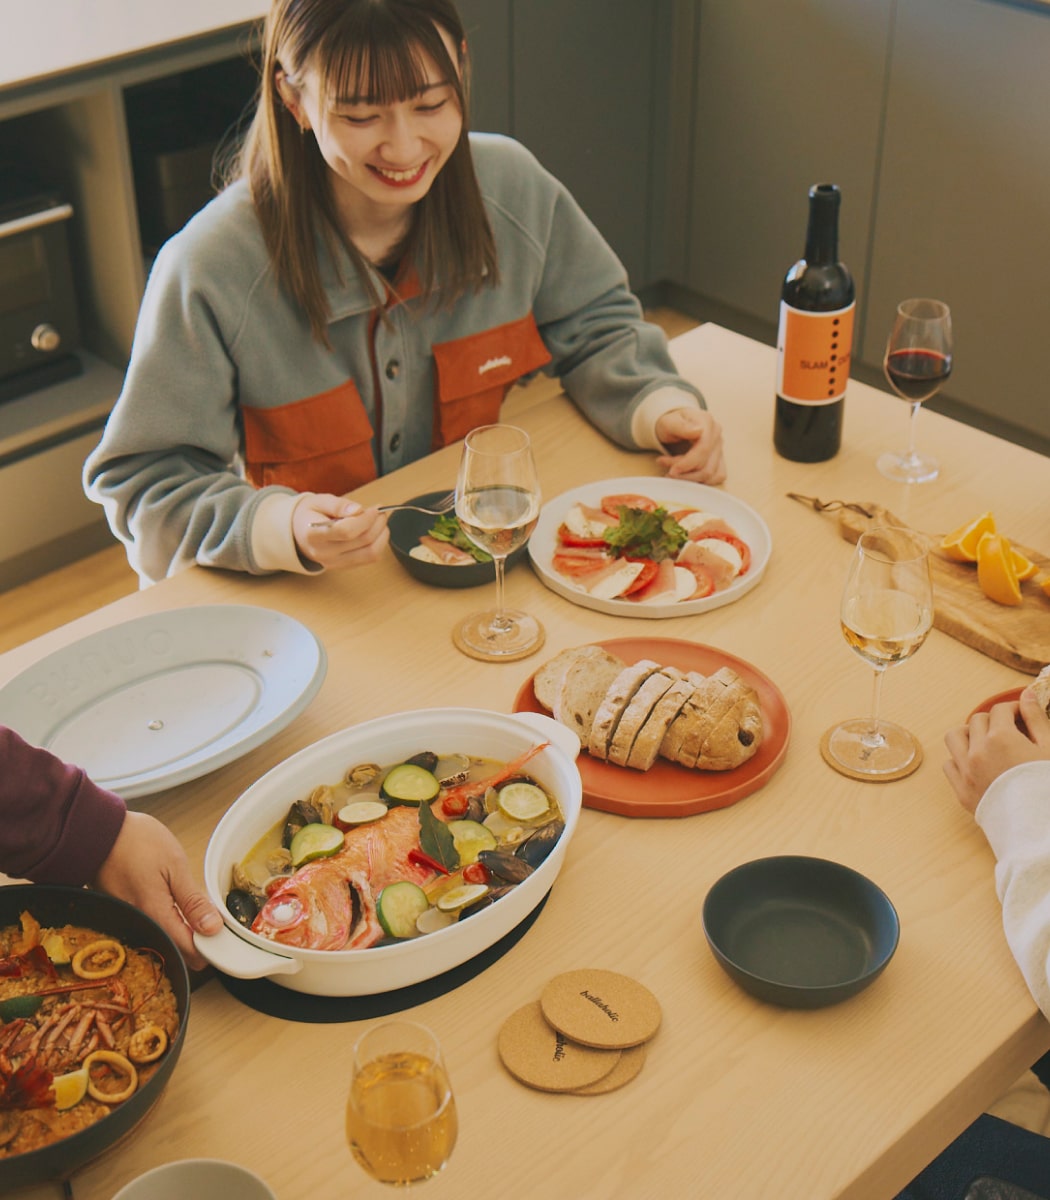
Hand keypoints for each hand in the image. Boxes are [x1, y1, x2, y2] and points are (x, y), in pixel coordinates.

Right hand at [94, 811, 222, 969]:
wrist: (100, 832)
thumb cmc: (135, 842)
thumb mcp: (174, 866)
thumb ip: (192, 901)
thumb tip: (212, 928)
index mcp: (155, 916)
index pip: (188, 952)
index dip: (210, 949)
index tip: (223, 936)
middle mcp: (139, 926)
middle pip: (175, 950)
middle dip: (197, 942)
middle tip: (210, 919)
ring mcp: (129, 922)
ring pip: (163, 941)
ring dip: (182, 932)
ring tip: (194, 911)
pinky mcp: (124, 916)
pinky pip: (151, 929)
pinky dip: (167, 923)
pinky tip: (174, 907)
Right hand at [292, 494, 389, 569]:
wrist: (298, 532)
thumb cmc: (309, 514)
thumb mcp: (318, 501)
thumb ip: (338, 505)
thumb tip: (358, 510)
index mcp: (313, 534)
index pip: (345, 531)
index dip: (365, 519)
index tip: (375, 509)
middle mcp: (323, 553)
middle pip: (362, 541)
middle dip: (377, 523)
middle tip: (379, 511)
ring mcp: (334, 563)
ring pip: (370, 553)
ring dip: (382, 535)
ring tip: (379, 521)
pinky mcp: (343, 567)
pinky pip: (369, 558)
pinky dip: (379, 544)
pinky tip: (375, 531)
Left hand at [654, 408, 726, 483]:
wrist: (672, 426)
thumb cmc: (670, 423)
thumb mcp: (669, 422)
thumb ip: (682, 427)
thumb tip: (698, 431)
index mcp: (707, 422)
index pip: (703, 450)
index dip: (686, 464)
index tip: (671, 471)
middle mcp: (717, 435)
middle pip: (706, 466)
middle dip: (684, 472)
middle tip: (668, 472)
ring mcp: (720, 448)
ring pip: (711, 475)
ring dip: (689, 478)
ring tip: (673, 473)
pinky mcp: (719, 460)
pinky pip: (716, 477)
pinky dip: (699, 480)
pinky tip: (686, 475)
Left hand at [943, 686, 1049, 812]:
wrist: (1040, 828)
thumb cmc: (1047, 786)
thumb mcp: (1049, 748)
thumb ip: (1036, 719)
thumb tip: (1027, 694)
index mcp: (1001, 738)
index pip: (1000, 710)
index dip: (1013, 709)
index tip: (1022, 715)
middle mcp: (977, 751)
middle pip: (977, 721)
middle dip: (993, 720)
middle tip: (1009, 729)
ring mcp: (966, 772)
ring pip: (954, 738)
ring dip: (968, 734)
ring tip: (985, 741)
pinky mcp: (961, 792)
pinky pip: (949, 765)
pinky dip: (960, 759)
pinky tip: (976, 763)